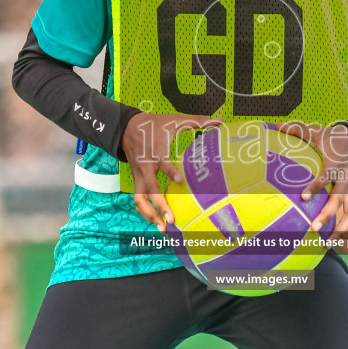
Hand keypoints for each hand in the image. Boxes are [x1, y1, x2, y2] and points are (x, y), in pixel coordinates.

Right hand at [120, 112, 220, 232]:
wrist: (126, 128)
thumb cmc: (154, 124)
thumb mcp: (175, 120)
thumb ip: (198, 121)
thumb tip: (221, 121)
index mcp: (156, 151)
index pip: (162, 163)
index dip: (169, 172)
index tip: (180, 181)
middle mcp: (145, 166)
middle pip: (148, 190)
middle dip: (160, 206)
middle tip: (172, 220)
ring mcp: (139, 175)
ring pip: (139, 199)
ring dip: (150, 215)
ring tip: (163, 228)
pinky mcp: (137, 180)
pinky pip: (138, 199)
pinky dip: (146, 212)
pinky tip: (156, 222)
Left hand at [277, 122, 347, 234]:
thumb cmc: (334, 139)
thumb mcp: (318, 132)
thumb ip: (298, 130)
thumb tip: (276, 124)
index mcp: (336, 165)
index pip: (326, 177)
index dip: (316, 186)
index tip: (303, 197)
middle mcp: (346, 180)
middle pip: (340, 200)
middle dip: (328, 215)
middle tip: (313, 227)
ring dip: (341, 230)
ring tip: (327, 245)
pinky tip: (338, 244)